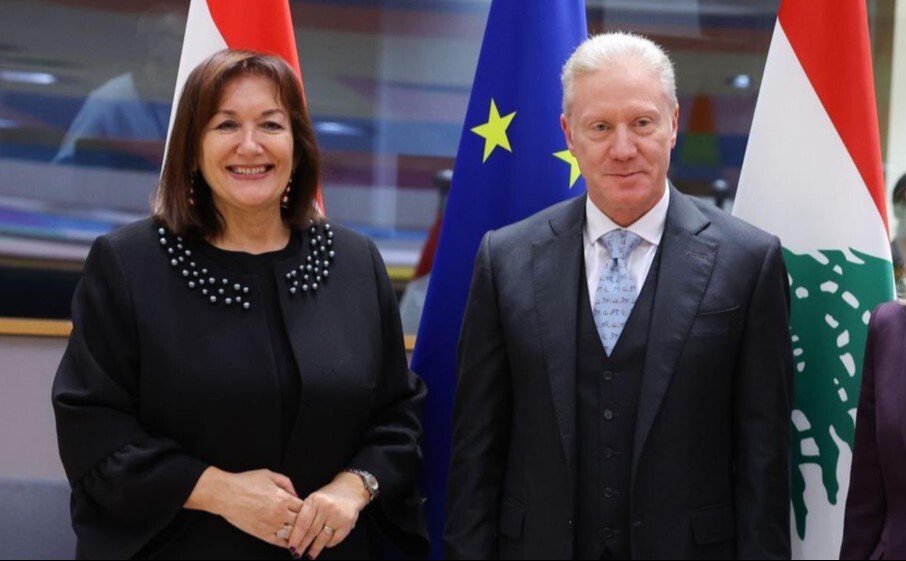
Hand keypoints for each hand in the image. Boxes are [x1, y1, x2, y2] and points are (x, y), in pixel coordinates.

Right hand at [185, 467, 303, 546]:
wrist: (225, 494)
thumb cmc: (245, 482)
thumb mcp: (269, 474)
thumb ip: (286, 483)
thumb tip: (296, 493)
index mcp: (282, 497)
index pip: (304, 507)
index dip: (307, 509)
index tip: (307, 510)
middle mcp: (279, 512)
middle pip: (301, 521)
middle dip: (305, 522)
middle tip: (308, 524)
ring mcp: (270, 524)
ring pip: (292, 533)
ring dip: (298, 533)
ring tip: (302, 534)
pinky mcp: (261, 533)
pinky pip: (279, 541)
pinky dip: (287, 542)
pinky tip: (290, 542)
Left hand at [287, 472, 370, 558]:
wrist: (350, 490)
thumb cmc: (328, 496)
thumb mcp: (314, 499)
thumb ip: (304, 513)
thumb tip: (292, 535)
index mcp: (315, 500)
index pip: (302, 523)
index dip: (295, 537)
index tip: (291, 546)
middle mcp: (327, 507)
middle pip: (312, 531)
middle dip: (303, 544)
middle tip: (297, 553)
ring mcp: (338, 515)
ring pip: (323, 538)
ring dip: (315, 548)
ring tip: (309, 555)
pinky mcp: (347, 523)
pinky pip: (334, 539)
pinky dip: (328, 544)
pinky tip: (323, 545)